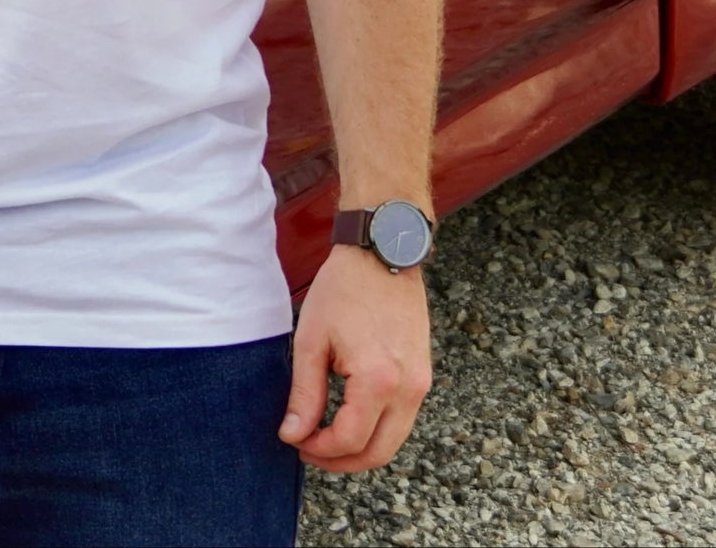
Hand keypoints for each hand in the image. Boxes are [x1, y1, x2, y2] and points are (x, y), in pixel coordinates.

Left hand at [280, 243, 431, 471]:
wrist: (382, 254)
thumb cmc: (343, 289)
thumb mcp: (312, 339)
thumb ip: (304, 393)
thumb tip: (292, 434)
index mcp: (377, 381)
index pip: (348, 440)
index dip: (319, 450)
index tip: (295, 441)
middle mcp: (407, 389)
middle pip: (377, 453)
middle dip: (341, 461)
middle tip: (309, 450)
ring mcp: (421, 384)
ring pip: (393, 441)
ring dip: (361, 449)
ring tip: (325, 437)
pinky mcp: (423, 376)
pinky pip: (402, 420)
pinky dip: (377, 429)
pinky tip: (349, 417)